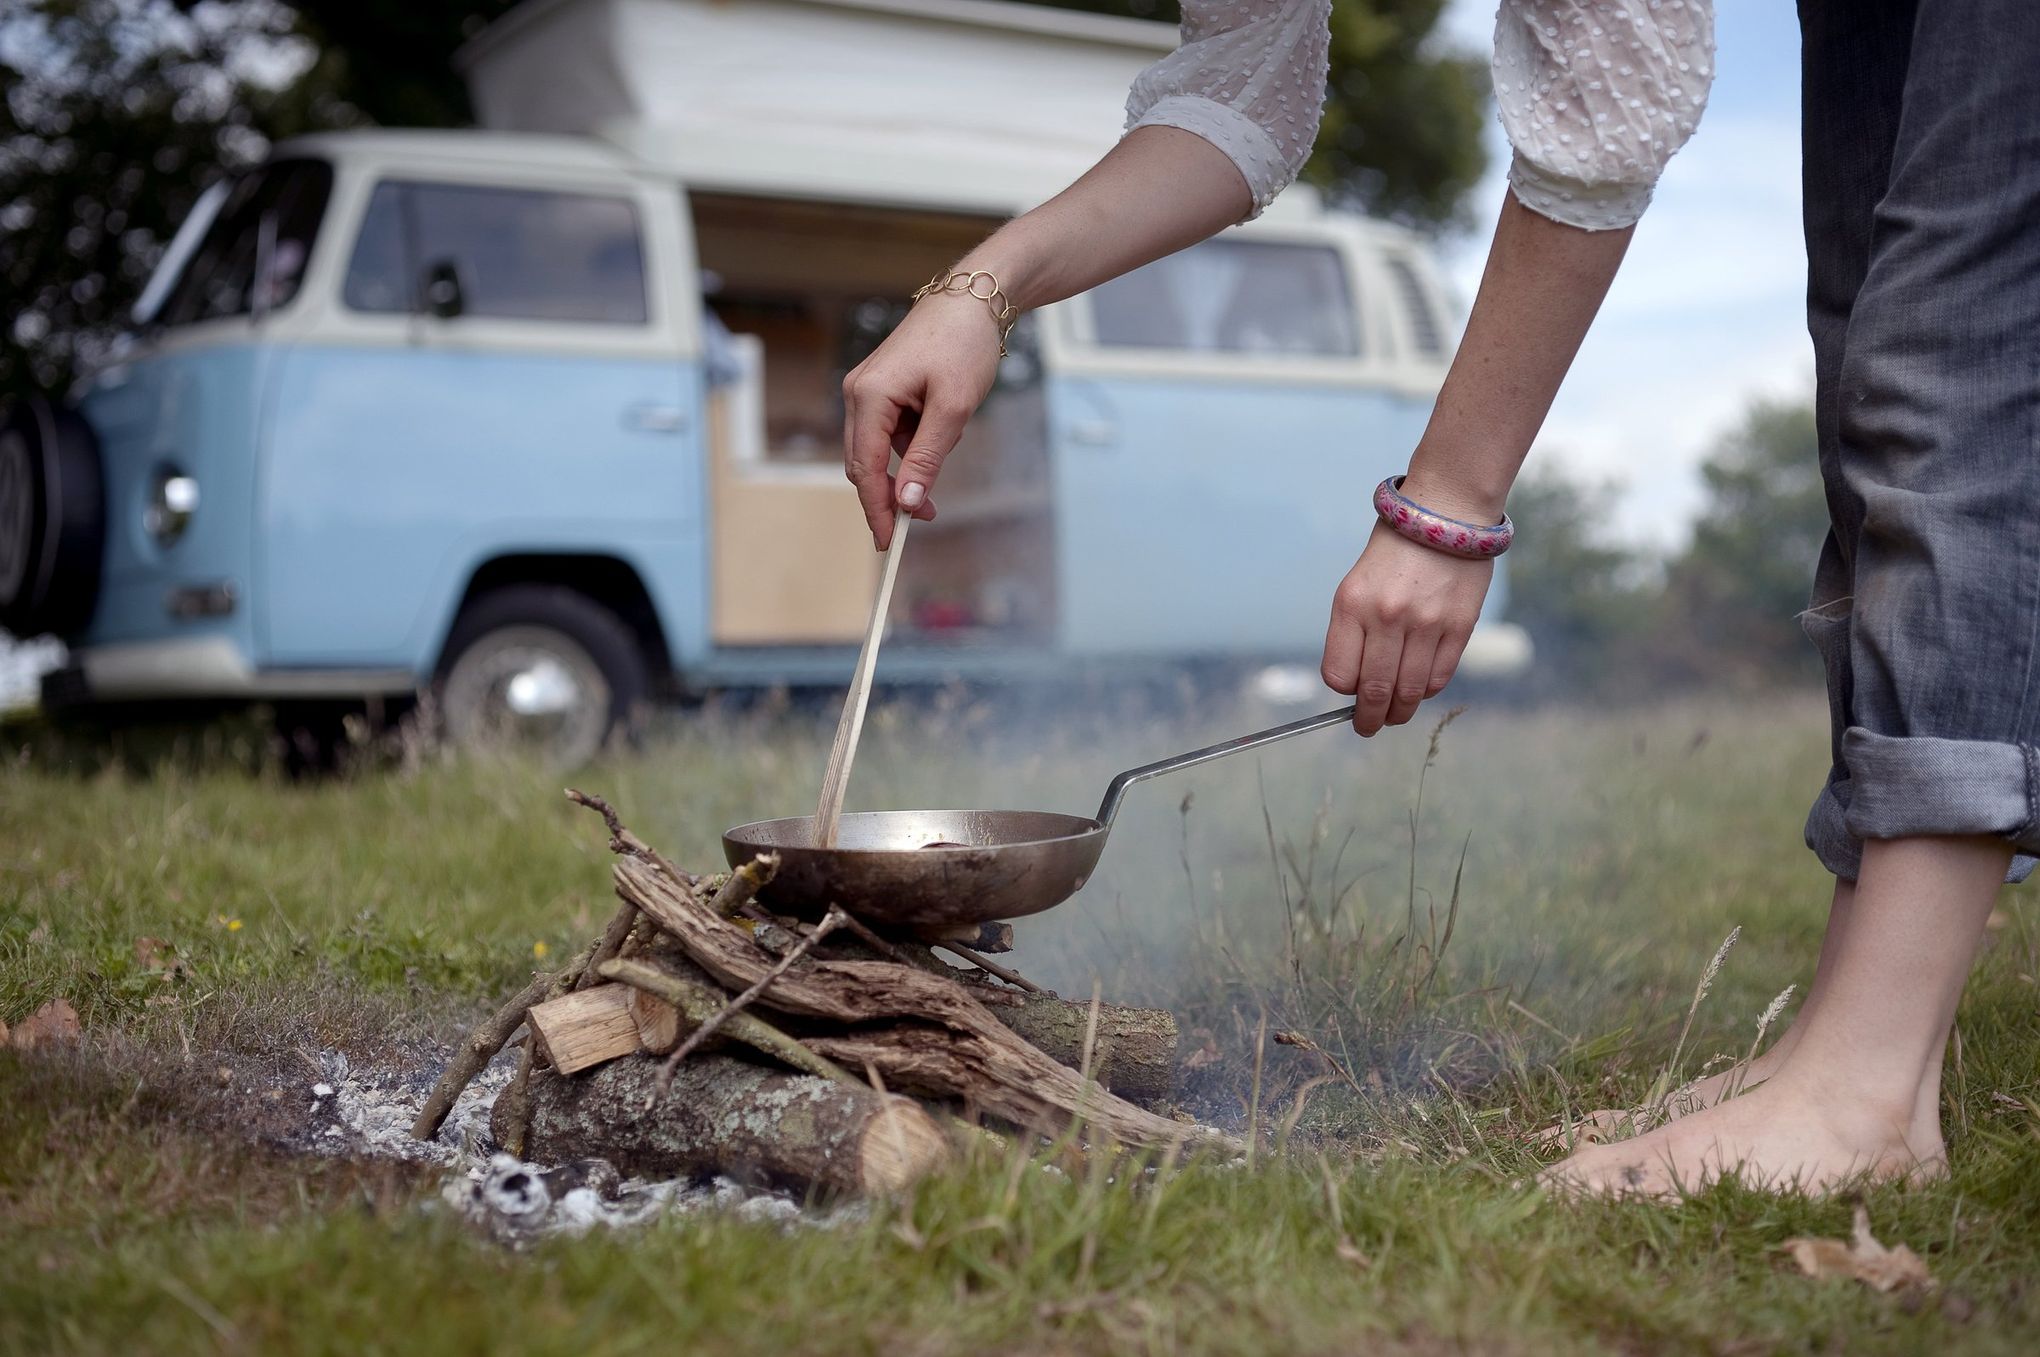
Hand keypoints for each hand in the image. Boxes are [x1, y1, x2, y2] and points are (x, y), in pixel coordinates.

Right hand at [841, 295, 1003, 548]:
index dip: (876, 509)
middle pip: (865, 462)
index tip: (889, 542)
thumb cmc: (965, 344)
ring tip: (952, 437)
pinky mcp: (883, 385)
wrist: (974, 296)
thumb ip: (926, 458)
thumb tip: (905, 503)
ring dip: (910, 462)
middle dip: (893, 492)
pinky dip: (916, 439)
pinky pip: (892, 429)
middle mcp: (858, 392)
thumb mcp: (953, 408)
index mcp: (869, 396)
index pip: (865, 469)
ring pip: (881, 447)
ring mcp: (868, 388)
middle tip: (926, 515)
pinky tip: (945, 422)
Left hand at [1321, 520, 1494, 735]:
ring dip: (1399, 713)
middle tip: (1367, 726)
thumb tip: (1357, 684)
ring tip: (1394, 717)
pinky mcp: (1458, 627)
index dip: (1344, 691)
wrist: (1445, 515)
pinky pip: (1438, 677)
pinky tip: (1419, 690)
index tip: (1349, 694)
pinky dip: (1426, 691)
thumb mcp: (1357, 584)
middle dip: (1369, 719)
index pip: (1339, 674)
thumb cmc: (1394, 553)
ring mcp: (1425, 624)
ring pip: (1408, 692)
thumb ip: (1354, 631)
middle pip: (1374, 691)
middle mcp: (1386, 616)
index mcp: (1352, 604)